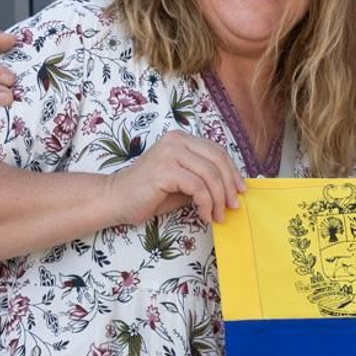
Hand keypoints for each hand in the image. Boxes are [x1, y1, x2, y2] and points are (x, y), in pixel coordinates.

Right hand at [106, 131, 246, 225]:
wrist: (116, 200)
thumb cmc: (148, 194)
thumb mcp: (182, 183)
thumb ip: (203, 180)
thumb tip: (231, 190)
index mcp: (182, 140)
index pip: (217, 152)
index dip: (232, 172)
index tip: (240, 191)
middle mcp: (177, 141)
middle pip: (217, 161)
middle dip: (230, 186)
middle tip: (233, 206)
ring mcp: (170, 153)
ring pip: (210, 175)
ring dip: (218, 199)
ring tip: (218, 215)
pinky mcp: (165, 170)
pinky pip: (197, 187)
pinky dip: (206, 203)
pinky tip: (204, 215)